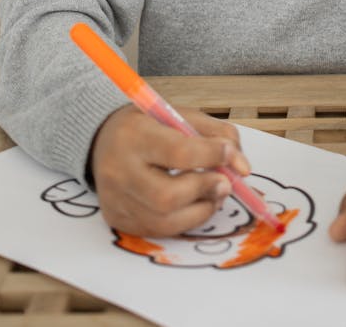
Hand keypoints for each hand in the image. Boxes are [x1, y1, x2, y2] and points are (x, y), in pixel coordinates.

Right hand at [89, 104, 250, 237]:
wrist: (103, 139)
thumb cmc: (148, 126)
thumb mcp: (181, 115)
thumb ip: (217, 134)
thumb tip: (243, 168)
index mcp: (135, 135)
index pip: (177, 152)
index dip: (211, 156)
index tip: (230, 154)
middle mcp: (119, 170)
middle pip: (167, 196)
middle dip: (204, 190)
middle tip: (225, 183)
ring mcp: (116, 199)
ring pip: (164, 221)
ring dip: (200, 210)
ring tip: (213, 194)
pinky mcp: (118, 219)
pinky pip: (158, 231)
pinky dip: (184, 221)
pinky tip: (193, 205)